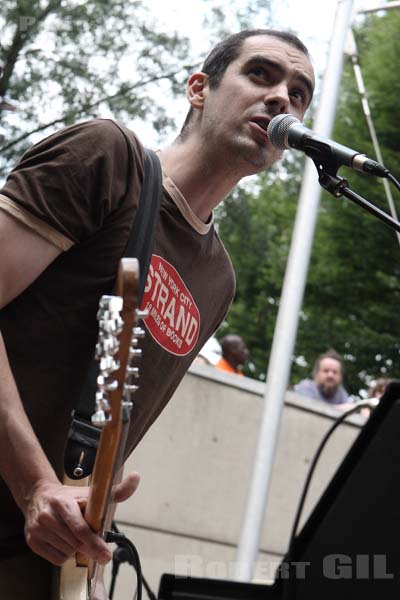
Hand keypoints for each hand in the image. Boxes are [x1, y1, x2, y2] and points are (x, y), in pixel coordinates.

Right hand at [24, 472, 139, 565]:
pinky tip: (65, 541)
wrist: (39, 496)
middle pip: (76, 543)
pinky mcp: (32, 541)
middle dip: (89, 546)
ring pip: (68, 553)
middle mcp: (48, 516)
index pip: (80, 529)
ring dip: (77, 549)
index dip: (95, 543)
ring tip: (74, 534)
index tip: (106, 555)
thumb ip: (116, 490)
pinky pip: (57, 559)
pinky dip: (66, 555)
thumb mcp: (91, 492)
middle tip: (95, 543)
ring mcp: (38, 530)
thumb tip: (136, 478)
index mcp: (63, 503)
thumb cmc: (69, 497)